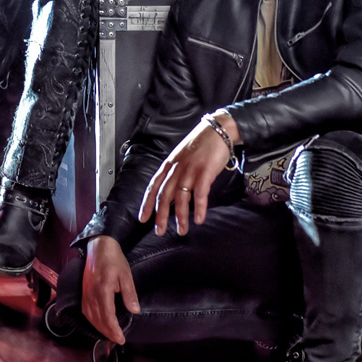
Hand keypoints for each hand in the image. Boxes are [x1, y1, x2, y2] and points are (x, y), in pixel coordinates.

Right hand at [82, 236, 139, 344]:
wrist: (99, 246)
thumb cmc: (114, 259)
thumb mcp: (126, 274)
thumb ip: (129, 294)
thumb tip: (135, 311)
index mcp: (103, 290)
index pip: (107, 317)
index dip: (114, 330)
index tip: (121, 339)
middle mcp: (91, 294)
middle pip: (98, 320)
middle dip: (108, 333)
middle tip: (118, 340)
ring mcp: (85, 292)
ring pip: (90, 317)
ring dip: (99, 328)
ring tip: (109, 334)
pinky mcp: (83, 291)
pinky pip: (85, 310)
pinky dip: (92, 320)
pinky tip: (98, 322)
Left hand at [138, 119, 233, 235]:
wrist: (218, 130)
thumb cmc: (201, 144)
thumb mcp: (182, 156)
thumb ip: (176, 171)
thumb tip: (173, 190)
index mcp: (170, 164)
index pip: (154, 185)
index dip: (147, 203)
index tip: (143, 218)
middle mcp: (177, 168)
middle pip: (164, 194)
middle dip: (160, 215)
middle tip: (159, 231)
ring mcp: (190, 169)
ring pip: (180, 197)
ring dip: (180, 216)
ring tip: (181, 230)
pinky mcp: (205, 171)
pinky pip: (200, 193)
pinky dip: (199, 207)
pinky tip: (199, 219)